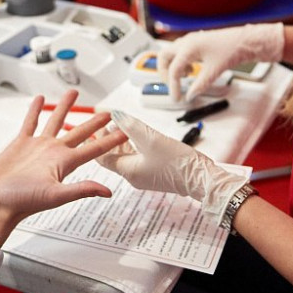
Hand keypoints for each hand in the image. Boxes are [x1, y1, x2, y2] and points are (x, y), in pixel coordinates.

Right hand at [0, 90, 127, 245]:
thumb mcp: (55, 196)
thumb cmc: (22, 202)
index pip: (94, 148)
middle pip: (79, 132)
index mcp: (65, 162)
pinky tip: (39, 100)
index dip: (110, 140)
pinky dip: (35, 110)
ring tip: (73, 93)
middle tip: (107, 111)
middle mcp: (54, 152)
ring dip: (65, 107)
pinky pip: (30, 122)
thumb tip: (107, 191)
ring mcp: (38, 147)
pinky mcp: (21, 143)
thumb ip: (81, 190)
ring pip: (55, 121)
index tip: (124, 131)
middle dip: (94, 122)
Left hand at [98, 111, 247, 225]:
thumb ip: (130, 125)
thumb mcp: (150, 138)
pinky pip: (139, 158)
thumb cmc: (177, 163)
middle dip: (108, 139)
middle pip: (113, 156)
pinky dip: (134, 146)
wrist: (201, 178)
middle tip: (105, 122)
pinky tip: (136, 135)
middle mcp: (133, 176)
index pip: (102, 158)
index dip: (95, 142)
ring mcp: (144, 175)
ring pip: (126, 156)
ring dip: (121, 141)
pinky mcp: (155, 172)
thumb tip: (115, 114)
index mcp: (128, 170)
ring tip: (118, 125)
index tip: (91, 128)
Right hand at [159, 23, 283, 101]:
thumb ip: (199, 85)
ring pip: (171, 53)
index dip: (173, 86)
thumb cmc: (231, 50)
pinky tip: (192, 69)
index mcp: (188, 48)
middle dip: (164, 72)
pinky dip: (181, 61)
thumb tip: (190, 95)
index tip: (177, 98)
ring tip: (185, 77)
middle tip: (171, 85)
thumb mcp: (214, 72)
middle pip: (164, 57)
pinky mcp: (196, 41)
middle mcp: (186, 42)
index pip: (173, 70)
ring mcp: (190, 40)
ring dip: (173, 66)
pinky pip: (180, 51)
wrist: (244, 40)